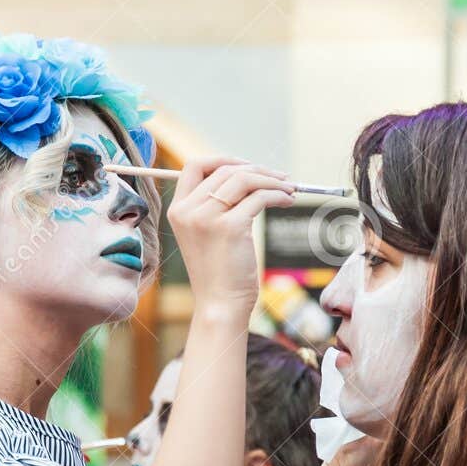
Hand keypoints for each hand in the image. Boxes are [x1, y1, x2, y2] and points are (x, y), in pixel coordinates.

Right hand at [167, 158, 296, 317]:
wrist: (220, 305)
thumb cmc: (219, 273)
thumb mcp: (207, 234)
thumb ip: (216, 205)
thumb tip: (249, 175)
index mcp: (177, 209)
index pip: (194, 165)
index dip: (223, 160)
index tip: (248, 166)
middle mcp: (188, 210)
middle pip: (224, 169)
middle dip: (257, 169)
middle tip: (280, 178)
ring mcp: (207, 218)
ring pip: (243, 178)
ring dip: (271, 179)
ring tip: (289, 188)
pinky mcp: (230, 227)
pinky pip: (260, 197)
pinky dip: (278, 194)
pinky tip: (287, 200)